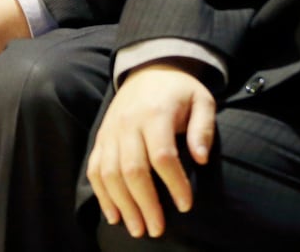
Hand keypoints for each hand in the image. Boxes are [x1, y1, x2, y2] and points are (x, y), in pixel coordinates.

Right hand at [87, 63, 215, 238]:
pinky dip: (101, 193)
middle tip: (157, 230)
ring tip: (137, 228)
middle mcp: (128, 124)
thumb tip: (201, 159)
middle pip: (132, 169)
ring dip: (122, 204)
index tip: (186, 205)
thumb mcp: (202, 101)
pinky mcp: (101, 138)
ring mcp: (111, 131)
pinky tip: (113, 214)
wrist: (148, 69)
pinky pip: (95, 168)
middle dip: (145, 203)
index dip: (174, 183)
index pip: (162, 155)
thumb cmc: (180, 91)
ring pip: (110, 172)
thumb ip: (203, 129)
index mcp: (155, 114)